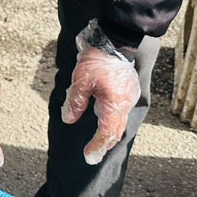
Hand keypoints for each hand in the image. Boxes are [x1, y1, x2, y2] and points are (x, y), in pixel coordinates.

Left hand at [62, 27, 140, 165]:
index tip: (88, 157)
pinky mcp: (128, 90)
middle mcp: (125, 103)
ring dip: (108, 133)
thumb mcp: (81, 80)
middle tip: (92, 155)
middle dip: (104, 144)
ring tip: (97, 143)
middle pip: (115, 131)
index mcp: (114, 103)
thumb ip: (75, 102)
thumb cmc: (98, 58)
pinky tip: (102, 120)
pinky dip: (111, 121)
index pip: (107, 132)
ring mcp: (128, 96)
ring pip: (119, 122)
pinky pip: (120, 111)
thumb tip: (68, 119)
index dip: (97, 146)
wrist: (115, 40)